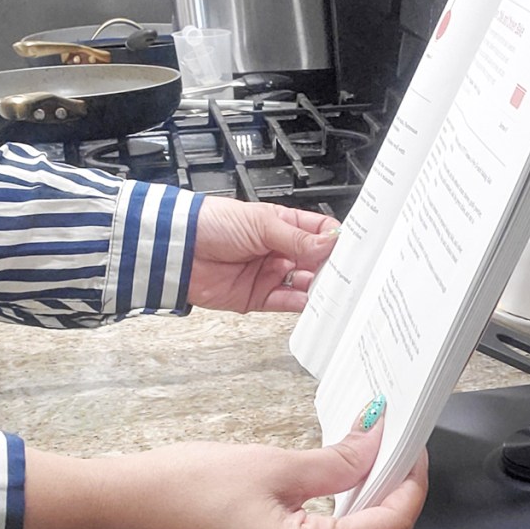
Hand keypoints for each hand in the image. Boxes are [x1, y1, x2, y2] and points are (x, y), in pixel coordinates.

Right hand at [12, 421, 428, 528]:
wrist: (104, 528)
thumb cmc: (174, 494)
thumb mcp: (268, 467)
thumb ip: (336, 462)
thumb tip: (377, 444)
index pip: (391, 528)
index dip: (410, 485)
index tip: (409, 449)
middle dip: (396, 508)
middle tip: (387, 459)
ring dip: (369, 528)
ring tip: (358, 477)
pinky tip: (326, 508)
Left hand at [187, 196, 340, 312]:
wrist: (179, 248)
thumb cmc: (213, 223)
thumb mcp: (262, 224)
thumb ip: (298, 237)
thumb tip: (329, 243)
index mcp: (283, 225)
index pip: (320, 233)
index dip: (335, 242)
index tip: (350, 249)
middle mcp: (279, 250)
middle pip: (316, 262)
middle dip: (331, 268)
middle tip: (346, 274)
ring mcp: (269, 274)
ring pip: (304, 284)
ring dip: (318, 288)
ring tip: (332, 290)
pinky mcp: (257, 297)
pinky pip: (285, 303)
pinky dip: (301, 305)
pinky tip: (312, 302)